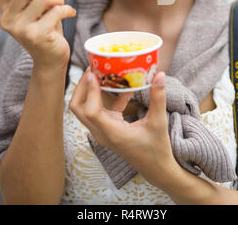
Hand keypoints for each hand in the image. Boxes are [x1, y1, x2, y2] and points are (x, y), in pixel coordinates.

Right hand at [0, 0, 75, 70]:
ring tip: (61, 5)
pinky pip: (57, 11)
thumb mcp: (37, 4)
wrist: (50, 59)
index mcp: (4, 8)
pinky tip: (70, 13)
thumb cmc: (45, 27)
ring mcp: (21, 29)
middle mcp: (7, 19)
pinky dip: (68, 9)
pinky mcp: (37, 36)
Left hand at [69, 68, 175, 189]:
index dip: (90, 90)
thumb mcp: (159, 122)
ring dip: (87, 90)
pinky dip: (103, 97)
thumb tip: (159, 74)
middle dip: (81, 87)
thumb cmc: (157, 149)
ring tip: (99, 73)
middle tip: (93, 69)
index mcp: (112, 133)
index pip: (91, 110)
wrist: (156, 169)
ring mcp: (102, 132)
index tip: (94, 73)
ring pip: (84, 109)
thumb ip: (158, 98)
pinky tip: (120, 86)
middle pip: (78, 108)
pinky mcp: (107, 129)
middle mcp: (101, 133)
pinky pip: (98, 110)